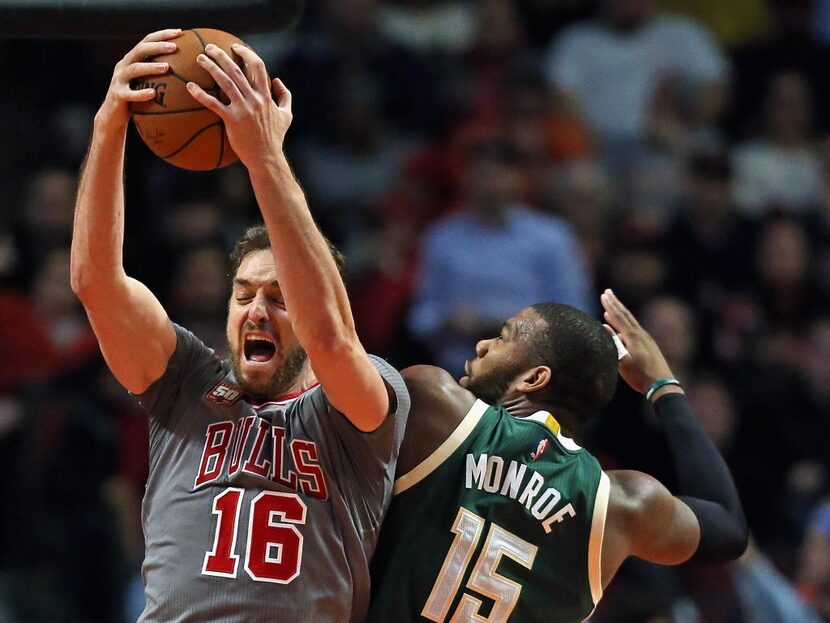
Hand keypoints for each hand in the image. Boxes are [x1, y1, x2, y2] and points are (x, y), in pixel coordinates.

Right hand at [97, 29, 180, 127]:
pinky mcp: (118, 95)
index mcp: (132, 59)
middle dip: (157, 46)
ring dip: (150, 67)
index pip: (147, 41)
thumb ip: (159, 73)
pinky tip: (153, 93)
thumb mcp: (146, 82)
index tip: (180, 32)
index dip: (162, 35)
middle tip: (174, 47)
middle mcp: (124, 65)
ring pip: (134, 69)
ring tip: (166, 67)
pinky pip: (129, 94)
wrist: (113, 115)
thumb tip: (188, 70)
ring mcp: (119, 79)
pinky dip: (141, 93)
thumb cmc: (136, 98)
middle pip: (140, 50)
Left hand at [186, 43, 291, 167]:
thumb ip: (284, 96)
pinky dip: (201, 94)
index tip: (235, 47)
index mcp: (266, 96)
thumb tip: (277, 80)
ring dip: (211, 67)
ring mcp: (243, 109)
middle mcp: (254, 99)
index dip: (246, 54)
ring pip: (225, 82)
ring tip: (200, 59)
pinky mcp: (232, 120)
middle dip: (221, 55)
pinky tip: (190, 86)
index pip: (258, 67)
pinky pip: (213, 104)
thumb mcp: (287, 115)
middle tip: (209, 48)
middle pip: (236, 70)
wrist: (266, 158)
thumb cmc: (275, 138)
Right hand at [600, 288, 675, 394]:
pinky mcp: (648, 345)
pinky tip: (622, 327)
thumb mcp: (623, 360)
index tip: (604, 295)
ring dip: (621, 312)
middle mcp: (640, 334)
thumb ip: (614, 342)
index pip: (619, 317)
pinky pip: (635, 329)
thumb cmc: (640, 374)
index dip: (610, 306)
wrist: (661, 384)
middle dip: (616, 303)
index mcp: (633, 336)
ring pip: (631, 321)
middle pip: (626, 315)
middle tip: (608, 291)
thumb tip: (604, 326)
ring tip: (613, 305)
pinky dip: (626, 323)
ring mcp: (646, 339)